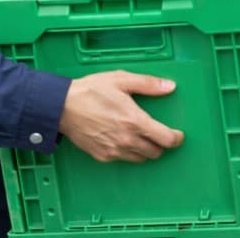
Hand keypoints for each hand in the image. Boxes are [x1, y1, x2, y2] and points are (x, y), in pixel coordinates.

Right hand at [58, 70, 184, 162]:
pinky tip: (122, 139)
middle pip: (155, 152)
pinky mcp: (103, 156)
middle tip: (157, 133)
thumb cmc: (91, 90)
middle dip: (160, 144)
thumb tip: (170, 86)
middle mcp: (127, 139)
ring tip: (140, 136)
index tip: (178, 135)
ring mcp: (114, 150)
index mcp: (135, 121)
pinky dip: (128, 152)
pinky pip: (123, 159)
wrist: (62, 106)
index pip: (166, 139)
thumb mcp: (121, 79)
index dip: (176, 138)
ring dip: (145, 150)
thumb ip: (148, 84)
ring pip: (141, 158)